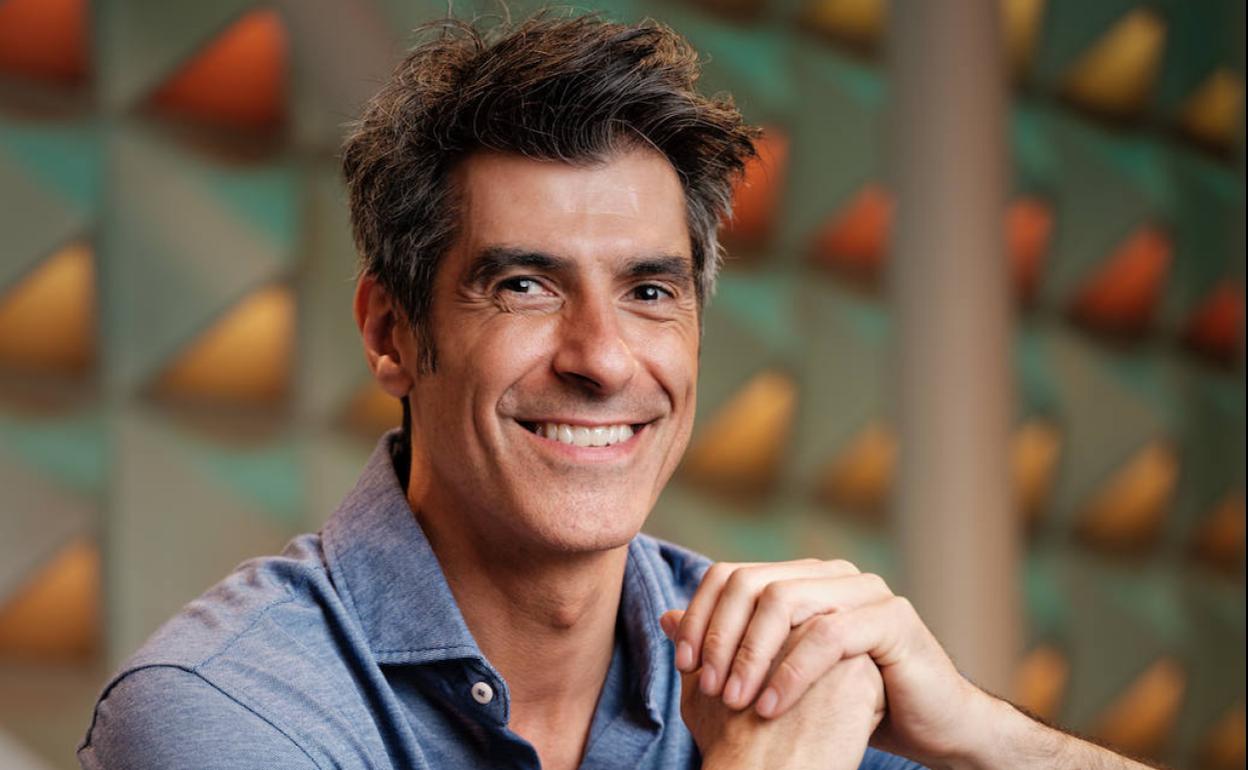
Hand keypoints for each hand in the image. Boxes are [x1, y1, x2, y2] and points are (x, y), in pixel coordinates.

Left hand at [661, 559, 988, 765]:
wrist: (928, 727)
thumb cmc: (849, 703)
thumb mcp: (776, 673)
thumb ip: (725, 642)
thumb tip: (667, 617)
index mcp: (801, 578)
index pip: (731, 575)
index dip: (699, 615)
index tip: (682, 663)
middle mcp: (831, 574)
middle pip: (752, 583)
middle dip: (719, 636)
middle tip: (706, 685)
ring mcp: (865, 590)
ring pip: (786, 602)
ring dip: (751, 654)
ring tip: (734, 700)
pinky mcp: (892, 619)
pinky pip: (829, 636)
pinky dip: (791, 673)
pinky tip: (769, 706)